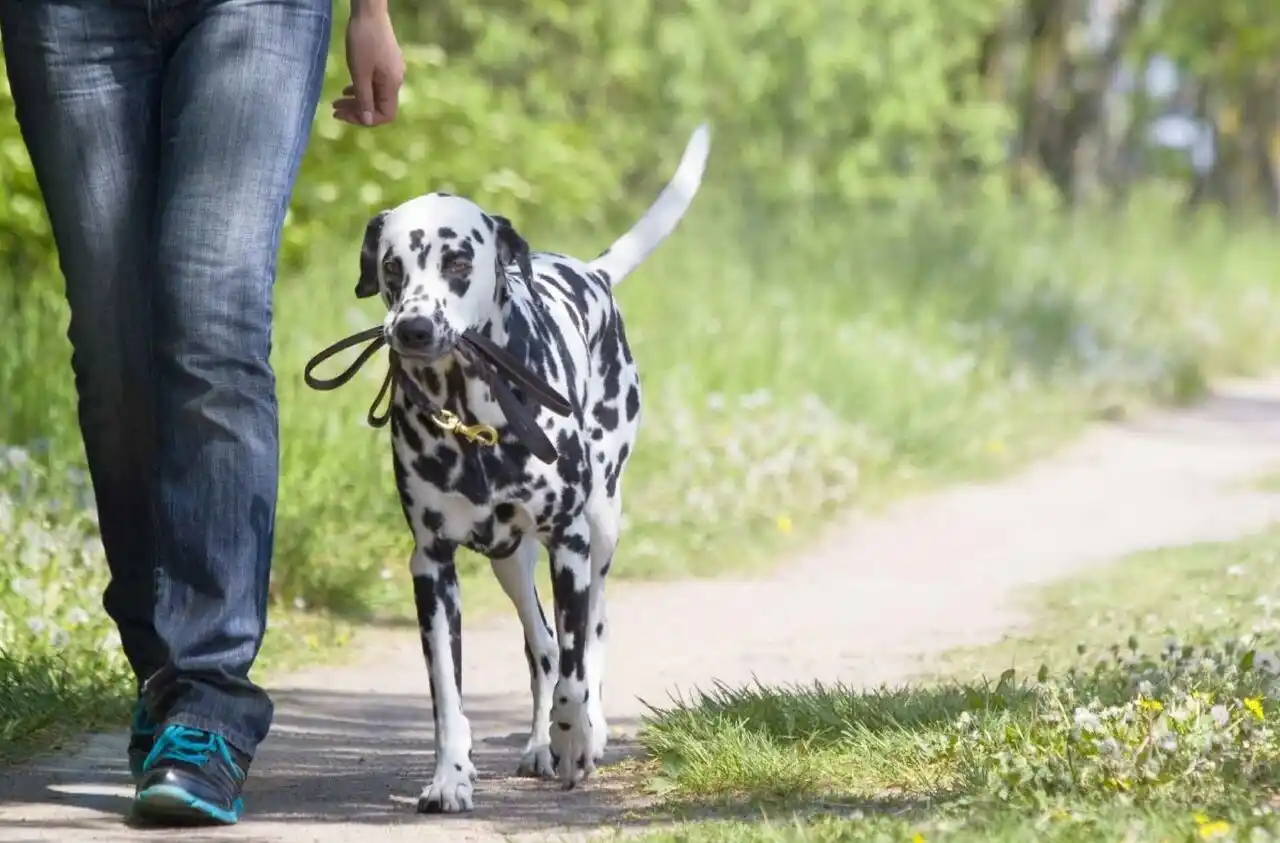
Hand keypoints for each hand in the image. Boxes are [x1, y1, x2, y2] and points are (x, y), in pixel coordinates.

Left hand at [333, 7, 404, 126]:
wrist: (369, 13)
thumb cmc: (363, 41)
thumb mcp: (360, 73)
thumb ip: (364, 98)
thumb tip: (368, 121)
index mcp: (392, 84)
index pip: (385, 115)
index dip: (365, 119)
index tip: (345, 115)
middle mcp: (396, 80)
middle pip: (378, 106)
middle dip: (356, 111)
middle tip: (335, 110)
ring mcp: (392, 71)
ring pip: (375, 95)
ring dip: (356, 100)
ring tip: (337, 101)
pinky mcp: (386, 63)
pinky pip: (375, 84)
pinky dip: (361, 89)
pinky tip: (347, 88)